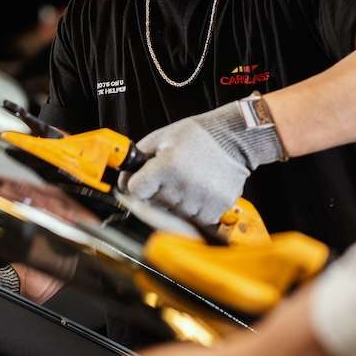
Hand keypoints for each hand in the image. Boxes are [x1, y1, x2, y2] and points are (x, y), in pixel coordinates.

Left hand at [121, 100, 283, 225]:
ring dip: (178, 203)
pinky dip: (196, 210)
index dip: (138, 184)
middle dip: (159, 192)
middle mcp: (183, 185)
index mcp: (166, 166)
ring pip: (175, 214)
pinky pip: (196, 219)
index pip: (136, 190)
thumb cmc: (196, 136)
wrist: (232, 139)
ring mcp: (201, 199)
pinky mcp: (216, 207)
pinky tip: (200, 192)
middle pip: (155, 204)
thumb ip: (138, 157)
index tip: (145, 181)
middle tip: (173, 176)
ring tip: (189, 182)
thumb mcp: (161, 137)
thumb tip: (123, 182)